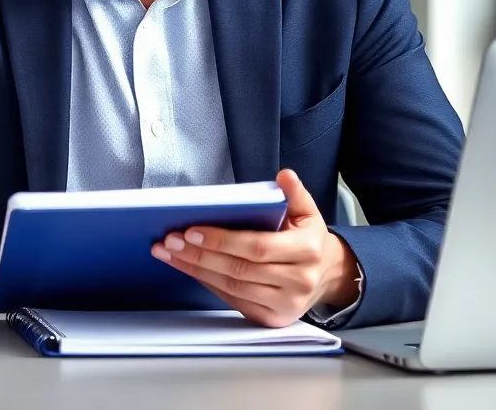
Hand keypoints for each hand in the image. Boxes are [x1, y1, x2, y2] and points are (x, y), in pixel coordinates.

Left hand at [151, 169, 359, 327]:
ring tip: (169, 253)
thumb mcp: (307, 211)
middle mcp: (297, 282)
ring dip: (196, 270)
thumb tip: (284, 176)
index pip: (257, 247)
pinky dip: (208, 284)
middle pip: (239, 270)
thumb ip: (294, 193)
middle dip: (199, 255)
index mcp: (306, 250)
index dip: (222, 240)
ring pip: (232, 288)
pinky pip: (233, 301)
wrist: (325, 274)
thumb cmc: (308, 237)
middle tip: (170, 240)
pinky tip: (188, 268)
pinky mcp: (271, 319)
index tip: (191, 230)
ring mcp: (284, 305)